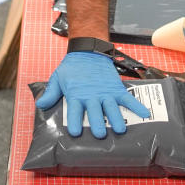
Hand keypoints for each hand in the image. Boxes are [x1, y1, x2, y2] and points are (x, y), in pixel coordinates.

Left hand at [34, 51, 150, 138]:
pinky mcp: (116, 88)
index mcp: (76, 95)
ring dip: (116, 118)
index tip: (75, 133)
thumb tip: (40, 106)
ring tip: (120, 129)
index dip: (75, 122)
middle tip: (100, 134)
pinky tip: (144, 113)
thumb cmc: (72, 67)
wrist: (88, 50)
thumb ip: (50, 93)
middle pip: (95, 112)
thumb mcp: (58, 78)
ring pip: (112, 108)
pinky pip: (128, 98)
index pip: (75, 111)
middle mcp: (92, 96)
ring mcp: (106, 92)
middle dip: (98, 123)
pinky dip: (137, 105)